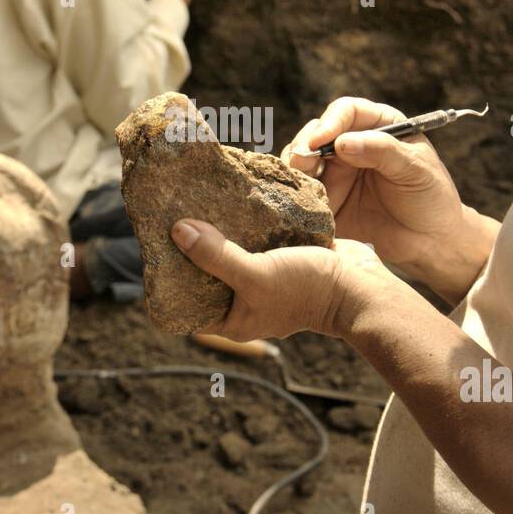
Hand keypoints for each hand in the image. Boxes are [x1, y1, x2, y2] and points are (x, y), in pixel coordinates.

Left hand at [171, 218, 397, 340]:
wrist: (360, 287)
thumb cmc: (307, 290)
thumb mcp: (255, 275)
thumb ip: (216, 257)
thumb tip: (177, 231)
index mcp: (232, 318)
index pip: (185, 303)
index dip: (166, 280)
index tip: (151, 247)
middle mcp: (244, 299)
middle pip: (205, 271)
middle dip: (190, 245)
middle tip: (170, 212)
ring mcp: (263, 277)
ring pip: (229, 250)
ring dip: (216, 228)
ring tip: (195, 199)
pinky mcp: (280, 255)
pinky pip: (254, 237)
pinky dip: (243, 220)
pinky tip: (230, 196)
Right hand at [281, 97, 481, 297]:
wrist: (430, 243)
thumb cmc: (431, 199)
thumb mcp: (415, 170)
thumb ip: (382, 151)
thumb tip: (342, 143)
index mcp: (378, 126)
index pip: (346, 112)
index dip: (331, 122)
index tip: (321, 140)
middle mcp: (351, 145)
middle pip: (316, 132)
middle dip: (305, 143)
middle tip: (302, 161)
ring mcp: (335, 173)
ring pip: (301, 159)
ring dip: (295, 165)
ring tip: (300, 179)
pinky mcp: (325, 201)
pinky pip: (301, 191)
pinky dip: (294, 192)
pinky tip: (299, 200)